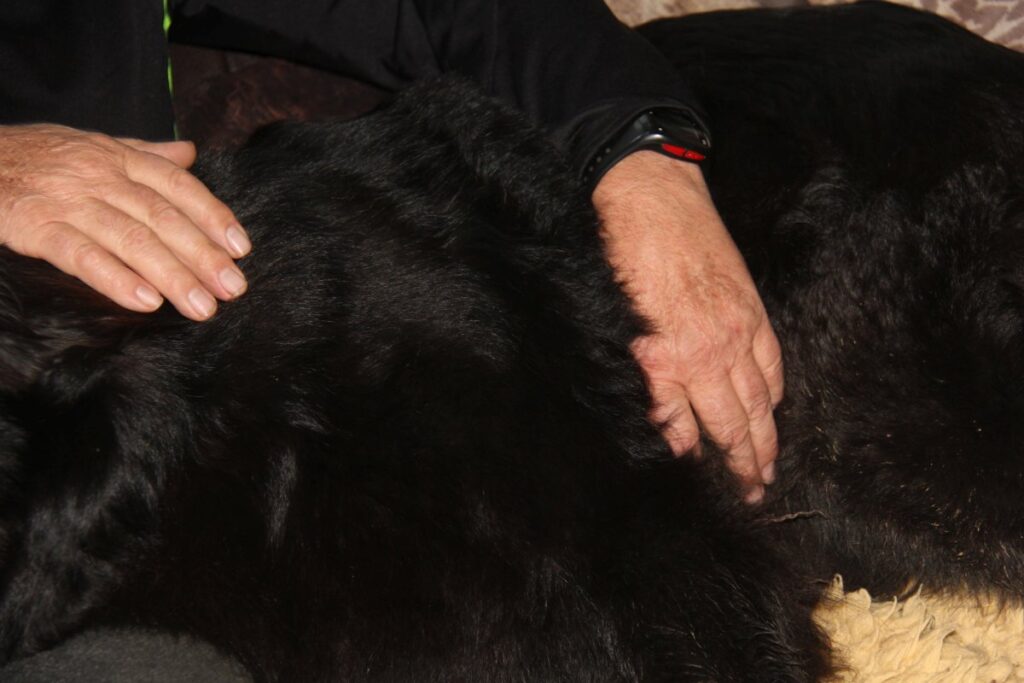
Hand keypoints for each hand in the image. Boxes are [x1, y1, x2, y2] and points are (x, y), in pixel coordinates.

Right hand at [0, 124, 250, 319]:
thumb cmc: (37, 156)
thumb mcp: (94, 145)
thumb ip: (144, 154)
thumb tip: (190, 153)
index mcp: (119, 158)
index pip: (178, 187)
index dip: (213, 217)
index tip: (241, 248)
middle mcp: (100, 177)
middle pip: (163, 218)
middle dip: (203, 255)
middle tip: (233, 289)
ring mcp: (68, 201)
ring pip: (131, 239)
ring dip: (172, 275)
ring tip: (201, 306)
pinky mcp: (35, 226)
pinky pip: (80, 254)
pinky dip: (114, 278)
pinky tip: (144, 301)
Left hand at [593, 151, 783, 501]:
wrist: (649, 195)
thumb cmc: (622, 260)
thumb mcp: (619, 330)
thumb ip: (650, 386)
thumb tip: (674, 433)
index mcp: (672, 361)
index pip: (697, 429)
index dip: (711, 463)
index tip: (720, 488)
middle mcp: (711, 353)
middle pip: (736, 421)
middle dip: (747, 463)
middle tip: (755, 493)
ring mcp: (738, 331)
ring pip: (760, 398)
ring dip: (767, 437)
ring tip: (770, 467)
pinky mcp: (752, 309)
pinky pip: (773, 362)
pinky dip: (775, 391)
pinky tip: (774, 408)